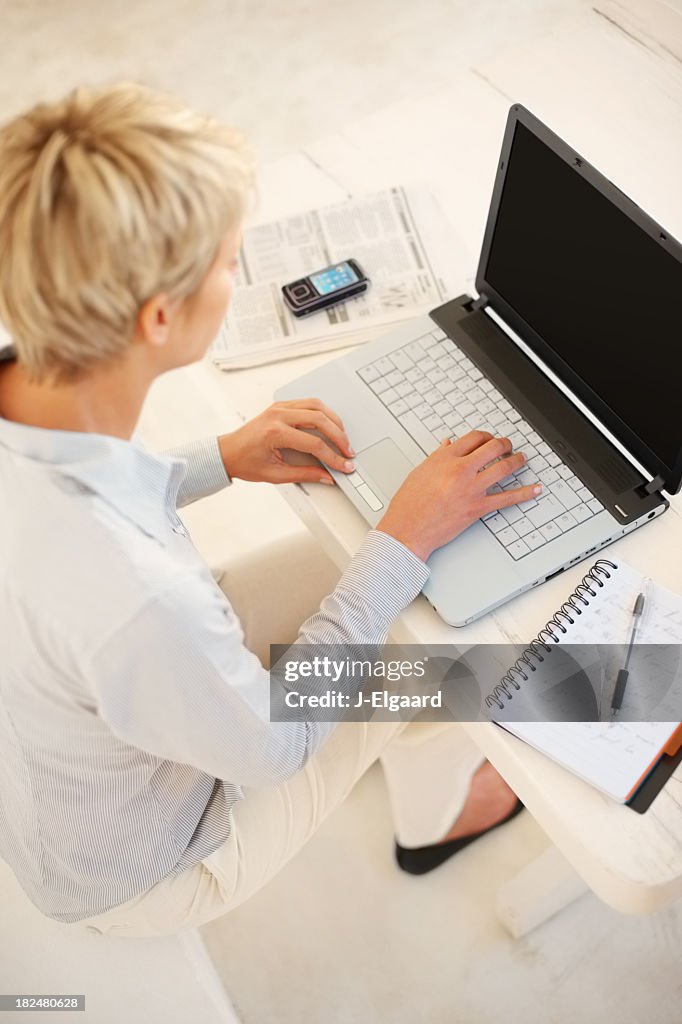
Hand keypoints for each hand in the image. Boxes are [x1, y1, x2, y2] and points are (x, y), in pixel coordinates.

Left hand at [218, 398, 354, 484]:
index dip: (333, 457)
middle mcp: (278, 415)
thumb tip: (326, 476)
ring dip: (334, 421)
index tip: (344, 466)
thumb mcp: (276, 475)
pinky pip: (308, 403)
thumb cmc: (245, 462)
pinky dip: (323, 412)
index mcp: (275, 433)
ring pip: (317, 406)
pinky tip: (329, 424)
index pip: (314, 444)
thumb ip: (305, 474)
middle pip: (320, 420)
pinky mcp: (281, 405)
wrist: (227, 452)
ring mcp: (279, 407)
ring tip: (342, 437)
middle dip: (339, 437)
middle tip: (348, 451)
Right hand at [376, 430, 541, 561]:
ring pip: (503, 468)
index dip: (485, 436)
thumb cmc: (409, 504)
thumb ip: (437, 457)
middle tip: (509, 446)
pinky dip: (525, 493)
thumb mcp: (419, 472)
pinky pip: (507, 499)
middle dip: (505, 444)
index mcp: (444, 459)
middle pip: (492, 447)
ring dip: (517, 461)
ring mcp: (471, 489)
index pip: (473, 437)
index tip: (489, 439)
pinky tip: (535, 489)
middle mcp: (460, 470)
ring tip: (522, 459)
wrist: (407, 529)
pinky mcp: (478, 508)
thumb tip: (448, 445)